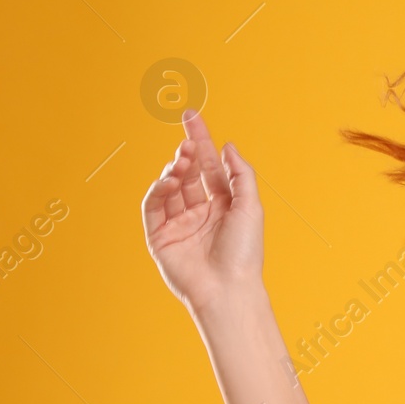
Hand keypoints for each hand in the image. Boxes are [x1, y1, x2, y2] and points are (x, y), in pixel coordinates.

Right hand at [141, 110, 263, 313]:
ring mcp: (178, 222)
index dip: (200, 139)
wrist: (227, 288)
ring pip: (171, 185)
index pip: (208, 165)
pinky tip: (170, 179)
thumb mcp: (250, 206)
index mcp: (223, 204)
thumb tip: (228, 145)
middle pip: (189, 172)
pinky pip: (153, 205)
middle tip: (188, 141)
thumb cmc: (244, 251)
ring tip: (183, 161)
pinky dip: (159, 188)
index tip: (191, 115)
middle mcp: (200, 211)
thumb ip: (240, 174)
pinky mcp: (159, 235)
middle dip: (187, 152)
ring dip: (175, 169)